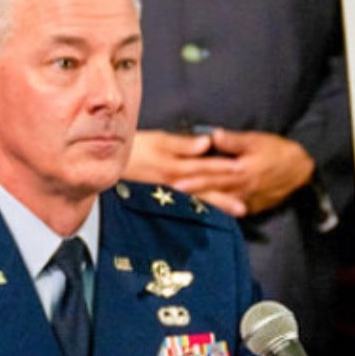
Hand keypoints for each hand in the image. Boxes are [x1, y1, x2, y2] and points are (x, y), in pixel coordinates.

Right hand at [124, 130, 246, 215]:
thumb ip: (183, 144)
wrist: (110, 166)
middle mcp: (175, 184)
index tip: (243, 168)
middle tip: (244, 207)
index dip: (224, 167)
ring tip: (238, 213)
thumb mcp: (158, 140)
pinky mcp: (165, 200)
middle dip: (225, 198)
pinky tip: (216, 215)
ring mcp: (170, 194)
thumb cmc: (135, 148)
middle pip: (205, 190)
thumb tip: (207, 143)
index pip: (204, 167)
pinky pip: (188, 207)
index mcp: (176, 167)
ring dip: (218, 208)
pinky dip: (203, 211)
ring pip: (198, 202)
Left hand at [169, 129, 313, 215]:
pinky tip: (211, 210)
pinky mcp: (254, 206)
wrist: (302, 171)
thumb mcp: (257, 140)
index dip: (193, 178)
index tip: (176, 180)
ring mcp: (248, 199)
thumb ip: (234, 141)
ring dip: (205, 202)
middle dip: (193, 192)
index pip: (213, 174)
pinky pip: (234, 209)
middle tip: (173, 194)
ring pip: (222, 201)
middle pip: (214, 190)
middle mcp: (243, 187)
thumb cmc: (279, 151)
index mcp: (241, 169)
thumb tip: (212, 136)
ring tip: (187, 204)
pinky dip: (221, 210)